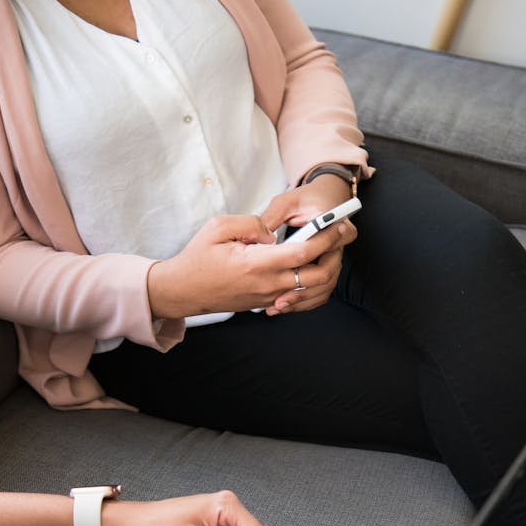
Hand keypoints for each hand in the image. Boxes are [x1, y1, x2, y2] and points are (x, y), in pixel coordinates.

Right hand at [147, 212, 352, 319]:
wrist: (184, 291)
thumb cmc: (198, 258)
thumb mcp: (219, 227)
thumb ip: (251, 223)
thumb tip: (273, 232)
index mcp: (257, 264)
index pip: (304, 252)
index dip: (327, 237)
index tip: (339, 223)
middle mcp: (267, 284)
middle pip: (317, 276)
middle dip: (335, 255)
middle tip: (341, 235)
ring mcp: (268, 297)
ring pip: (311, 290)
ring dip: (326, 269)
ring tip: (330, 248)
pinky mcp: (266, 303)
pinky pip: (297, 297)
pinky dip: (311, 284)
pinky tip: (310, 265)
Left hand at [259, 177, 357, 316]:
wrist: (322, 203)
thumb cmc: (304, 200)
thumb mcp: (286, 202)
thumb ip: (273, 216)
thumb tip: (259, 237)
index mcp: (334, 224)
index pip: (334, 242)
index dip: (315, 257)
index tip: (292, 272)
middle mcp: (338, 246)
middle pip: (327, 274)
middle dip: (304, 289)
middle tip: (280, 298)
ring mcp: (333, 261)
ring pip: (324, 288)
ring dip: (302, 300)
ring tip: (277, 306)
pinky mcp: (327, 271)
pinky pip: (320, 292)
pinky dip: (303, 301)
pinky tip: (282, 306)